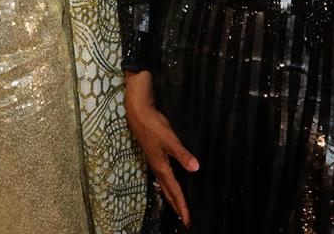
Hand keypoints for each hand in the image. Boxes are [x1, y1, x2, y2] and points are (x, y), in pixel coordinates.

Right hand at [125, 71, 197, 225]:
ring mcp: (154, 162)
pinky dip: (167, 185)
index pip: (175, 191)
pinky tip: (168, 183)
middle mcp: (157, 168)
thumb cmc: (154, 126)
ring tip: (177, 206)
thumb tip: (196, 168)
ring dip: (171, 197)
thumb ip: (182, 154)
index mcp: (162, 167)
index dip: (182, 206)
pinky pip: (161, 177)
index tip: (189, 220)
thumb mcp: (170, 140)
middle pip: (168, 192)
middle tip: (185, 220)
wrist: (138, 113)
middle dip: (176, 206)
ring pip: (164, 185)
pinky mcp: (153, 155)